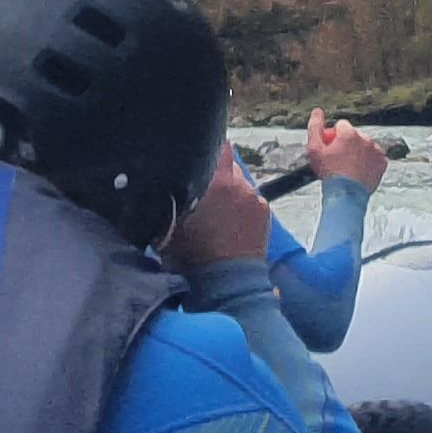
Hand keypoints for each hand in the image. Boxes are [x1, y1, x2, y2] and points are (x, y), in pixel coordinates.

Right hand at [164, 145, 272, 267]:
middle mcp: (240, 185)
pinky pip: (250, 202)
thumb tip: (166, 183)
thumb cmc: (192, 256)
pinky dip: (241, 208)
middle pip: (227, 167)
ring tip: (217, 215)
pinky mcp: (265, 215)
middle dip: (215, 176)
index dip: (208, 149)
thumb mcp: (170, 223)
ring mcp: (255, 200)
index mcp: (216, 182)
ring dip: (229, 194)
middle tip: (202, 193)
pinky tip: (230, 226)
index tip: (197, 157)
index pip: (219, 147)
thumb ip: (172, 197)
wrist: (225, 285)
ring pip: (239, 186)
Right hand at [302, 109, 389, 190]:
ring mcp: (376, 151)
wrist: (346, 195)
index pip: (340, 126)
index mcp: (349, 133)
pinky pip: (374, 157)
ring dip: (358, 152)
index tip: (330, 149)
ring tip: (348, 167)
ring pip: (365, 146)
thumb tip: (317, 111)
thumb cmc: (329, 174)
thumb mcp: (314, 149)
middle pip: (353, 135)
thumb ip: (314, 127)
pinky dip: (368, 162)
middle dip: (346, 144)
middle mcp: (365, 139)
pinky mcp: (382, 162)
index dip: (333, 137)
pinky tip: (359, 171)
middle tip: (338, 160)